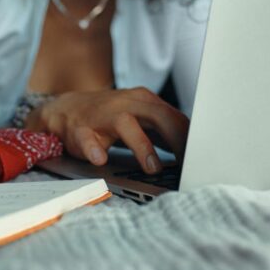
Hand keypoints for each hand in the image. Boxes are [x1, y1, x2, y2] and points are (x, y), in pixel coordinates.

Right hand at [27, 87, 188, 173]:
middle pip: (158, 115)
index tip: (204, 158)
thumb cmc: (110, 117)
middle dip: (176, 138)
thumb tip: (194, 153)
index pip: (175, 116)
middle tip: (188, 162)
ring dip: (142, 146)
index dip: (191, 138)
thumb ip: (164, 131)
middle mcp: (126, 104)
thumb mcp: (140, 118)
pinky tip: (101, 159)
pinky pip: (88, 138)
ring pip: (125, 124)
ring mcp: (102, 115)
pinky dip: (95, 149)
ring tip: (153, 168)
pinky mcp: (80, 129)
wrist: (65, 110)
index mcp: (144, 101)